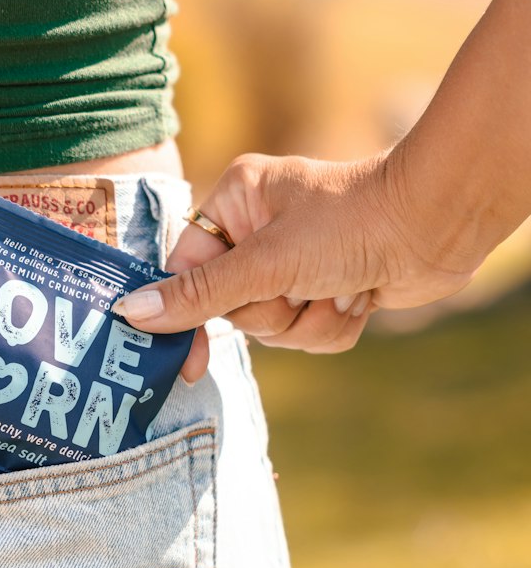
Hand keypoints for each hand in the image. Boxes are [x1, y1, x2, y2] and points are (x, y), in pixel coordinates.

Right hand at [118, 150, 479, 381]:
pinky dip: (334, 325)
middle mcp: (261, 229)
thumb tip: (131, 314)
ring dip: (309, 321)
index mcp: (236, 202)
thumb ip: (199, 294)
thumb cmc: (351, 223)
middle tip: (303, 286)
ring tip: (340, 288)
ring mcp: (297, 261)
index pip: (188, 269)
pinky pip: (309, 333)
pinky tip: (360, 298)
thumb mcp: (266, 262)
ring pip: (273, 328)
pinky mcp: (330, 287)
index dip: (189, 314)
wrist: (437, 226)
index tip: (188, 365)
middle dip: (274, 312)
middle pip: (232, 308)